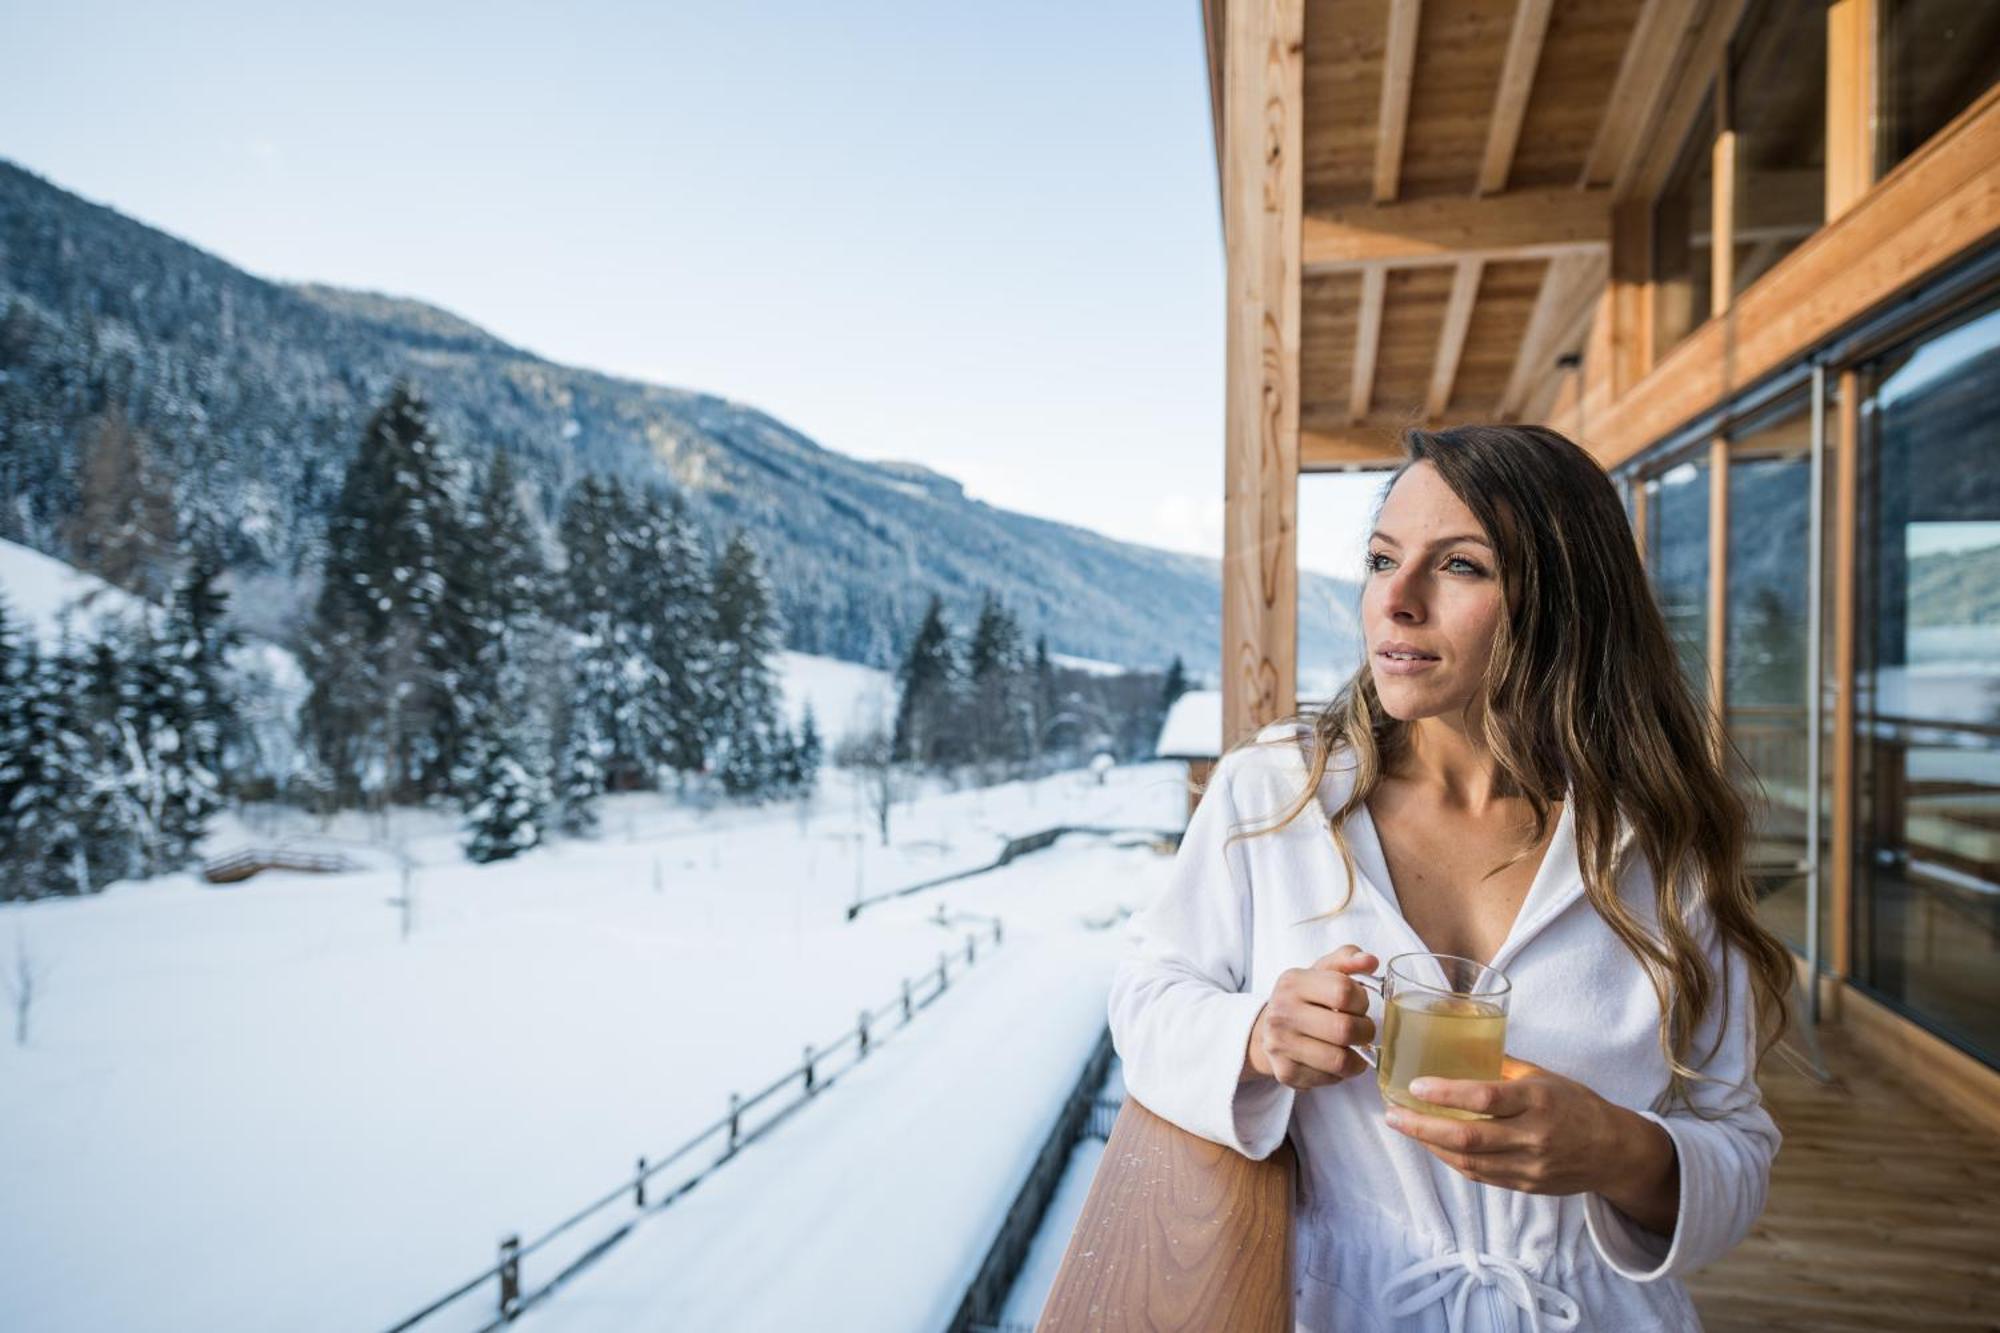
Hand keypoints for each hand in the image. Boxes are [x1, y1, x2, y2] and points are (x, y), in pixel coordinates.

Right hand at [1243, 945, 1378, 1088]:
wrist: (1268, 1029)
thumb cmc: (1305, 998)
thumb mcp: (1322, 972)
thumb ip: (1347, 959)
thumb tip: (1370, 961)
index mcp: (1292, 982)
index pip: (1344, 991)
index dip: (1361, 1001)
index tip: (1358, 1005)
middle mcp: (1281, 1013)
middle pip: (1344, 1030)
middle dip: (1365, 1032)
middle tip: (1363, 1030)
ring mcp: (1280, 1045)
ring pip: (1340, 1061)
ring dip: (1358, 1057)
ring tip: (1353, 1047)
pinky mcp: (1286, 1073)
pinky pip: (1330, 1079)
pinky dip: (1341, 1073)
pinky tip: (1334, 1060)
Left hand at [1381, 1056, 1678, 1228]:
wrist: (1614, 1151)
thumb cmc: (1576, 1103)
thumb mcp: (1544, 1075)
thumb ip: (1502, 1065)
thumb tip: (1458, 1044)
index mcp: (1538, 1099)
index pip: (1485, 1098)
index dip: (1445, 1094)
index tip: (1414, 1086)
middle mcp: (1533, 1136)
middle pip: (1468, 1137)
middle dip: (1422, 1127)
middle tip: (1392, 1115)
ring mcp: (1530, 1166)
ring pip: (1469, 1162)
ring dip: (1430, 1146)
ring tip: (1405, 1128)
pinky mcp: (1526, 1185)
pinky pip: (1480, 1176)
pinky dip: (1452, 1160)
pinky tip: (1433, 1146)